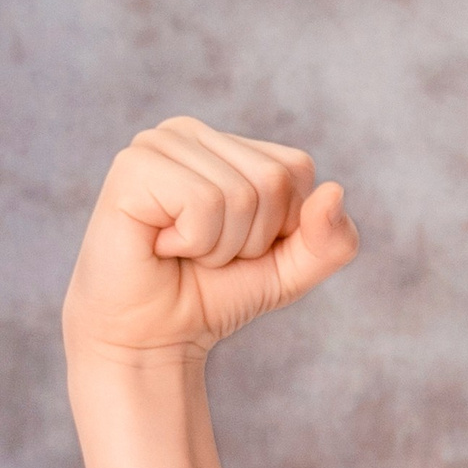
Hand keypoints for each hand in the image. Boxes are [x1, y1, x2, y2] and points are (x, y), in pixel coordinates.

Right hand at [61, 116, 360, 365]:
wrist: (154, 335)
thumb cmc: (216, 293)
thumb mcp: (293, 271)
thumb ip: (331, 239)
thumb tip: (335, 190)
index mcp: (226, 144)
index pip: (297, 168)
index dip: (282, 224)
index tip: (239, 244)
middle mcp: (188, 132)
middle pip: (272, 179)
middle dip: (252, 237)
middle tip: (206, 253)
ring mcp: (156, 143)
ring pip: (240, 193)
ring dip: (221, 245)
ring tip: (182, 250)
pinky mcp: (132, 166)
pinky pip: (204, 202)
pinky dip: (195, 241)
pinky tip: (162, 245)